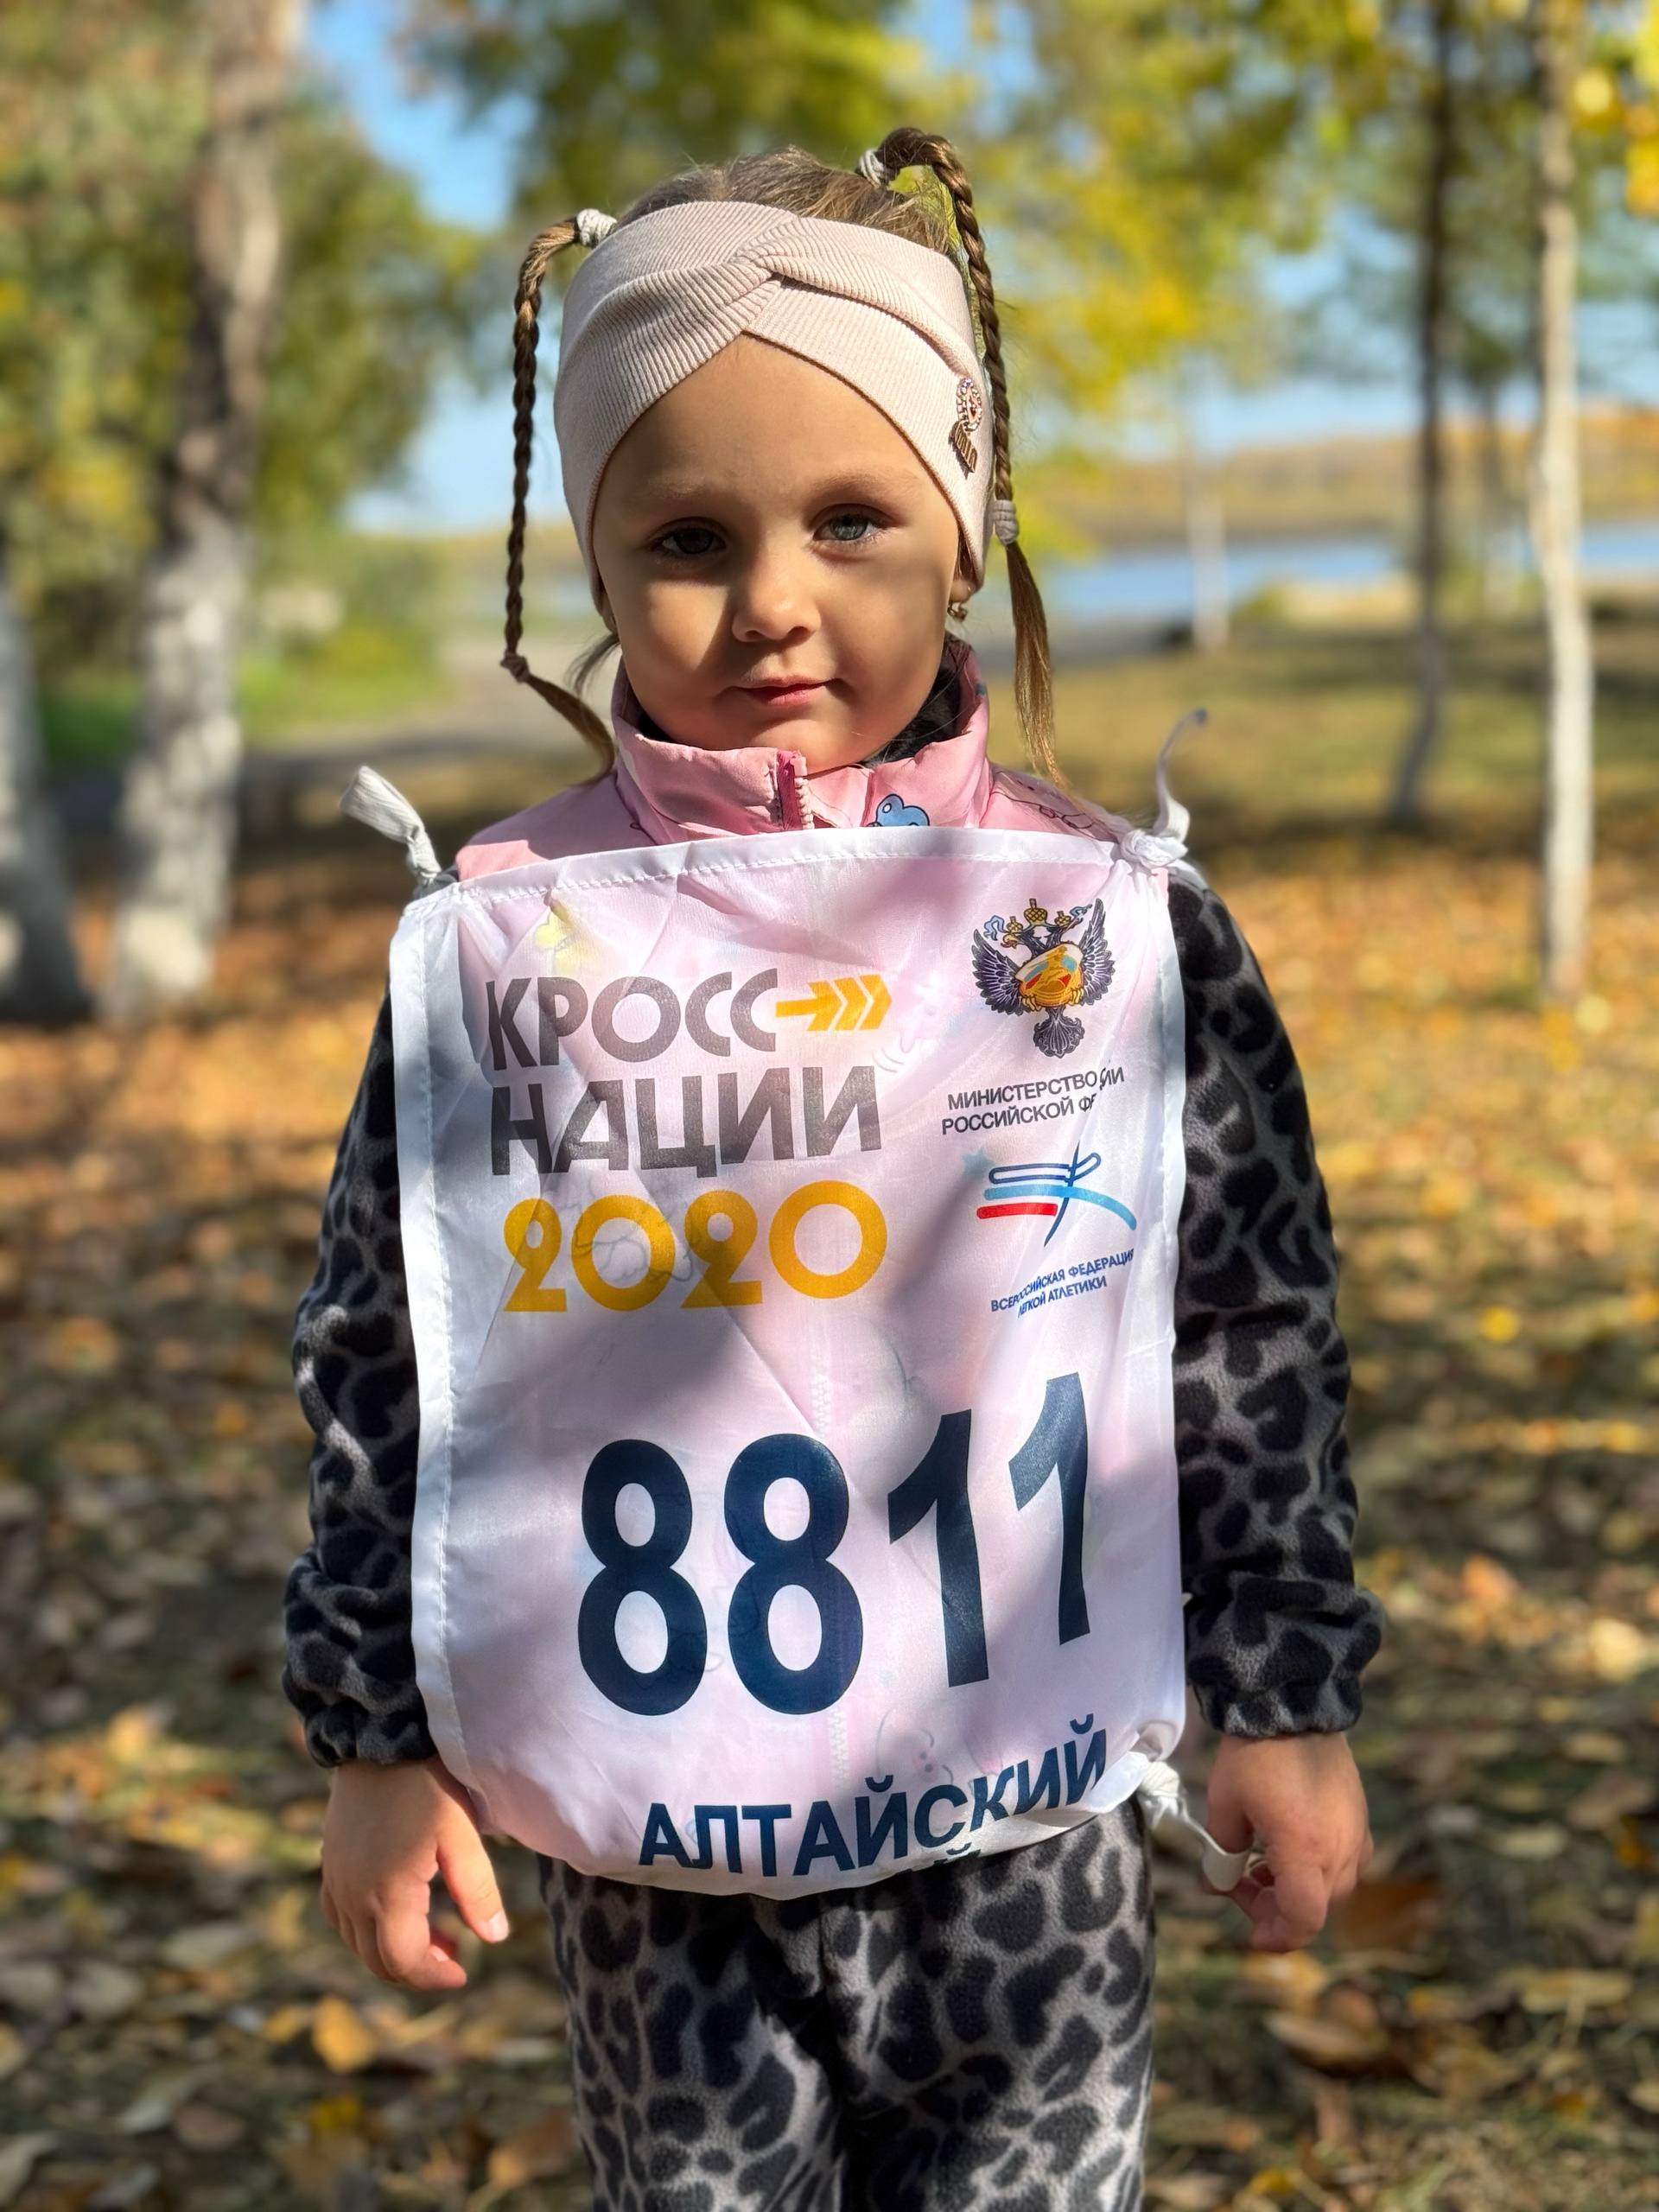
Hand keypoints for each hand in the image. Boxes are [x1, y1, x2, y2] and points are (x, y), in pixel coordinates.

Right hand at [319, 1755, 510, 1989]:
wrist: (379, 1738)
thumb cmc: (427, 1785)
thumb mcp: (462, 1835)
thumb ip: (477, 1890)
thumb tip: (494, 1938)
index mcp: (386, 1894)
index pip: (403, 1962)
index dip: (433, 1977)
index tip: (464, 1970)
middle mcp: (352, 1895)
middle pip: (377, 1960)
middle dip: (417, 1967)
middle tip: (456, 1952)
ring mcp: (336, 1879)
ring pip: (357, 1942)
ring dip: (393, 1949)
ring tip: (436, 1932)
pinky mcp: (330, 1862)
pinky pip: (340, 1916)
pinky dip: (368, 1928)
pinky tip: (396, 1909)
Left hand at [1205, 1732, 1372, 1951]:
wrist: (1293, 1704)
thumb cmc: (1254, 1755)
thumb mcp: (1225, 1805)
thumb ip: (1221, 1853)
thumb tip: (1216, 1882)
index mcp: (1305, 1851)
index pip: (1302, 1920)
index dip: (1277, 1937)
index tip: (1251, 1934)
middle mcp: (1339, 1850)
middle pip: (1318, 1908)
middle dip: (1279, 1909)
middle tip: (1242, 1885)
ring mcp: (1355, 1833)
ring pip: (1334, 1887)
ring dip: (1300, 1889)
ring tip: (1263, 1864)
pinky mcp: (1359, 1816)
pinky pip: (1347, 1860)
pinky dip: (1320, 1867)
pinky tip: (1291, 1845)